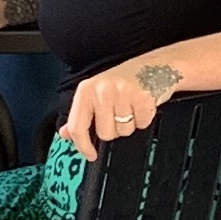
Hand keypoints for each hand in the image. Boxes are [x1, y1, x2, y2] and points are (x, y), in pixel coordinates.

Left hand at [59, 58, 182, 157]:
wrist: (153, 65)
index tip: (90, 154)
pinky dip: (144, 119)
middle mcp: (102, 90)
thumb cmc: (123, 79)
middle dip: (114, 129)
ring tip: (131, 107)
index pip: (77, 127)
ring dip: (130, 124)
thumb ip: (80, 114)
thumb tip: (66, 133)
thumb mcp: (95, 92)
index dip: (83, 145)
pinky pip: (142, 124)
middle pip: (105, 134)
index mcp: (86, 90)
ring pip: (124, 131)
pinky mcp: (142, 97)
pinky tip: (141, 106)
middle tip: (119, 113)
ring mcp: (123, 93)